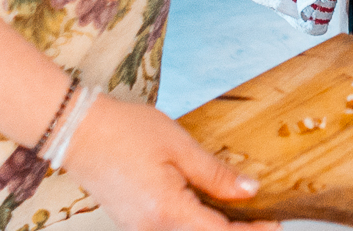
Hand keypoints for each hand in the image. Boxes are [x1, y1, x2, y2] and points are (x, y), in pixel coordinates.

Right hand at [61, 92, 279, 229]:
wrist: (77, 131)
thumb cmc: (125, 132)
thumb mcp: (180, 147)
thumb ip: (215, 175)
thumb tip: (249, 191)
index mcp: (167, 212)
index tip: (275, 223)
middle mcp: (152, 230)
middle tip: (263, 219)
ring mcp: (140, 229)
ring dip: (214, 227)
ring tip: (239, 212)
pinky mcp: (134, 223)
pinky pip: (172, 229)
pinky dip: (195, 223)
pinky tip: (208, 207)